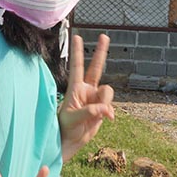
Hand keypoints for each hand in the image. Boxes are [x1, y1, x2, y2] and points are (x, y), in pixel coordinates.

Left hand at [59, 34, 113, 161]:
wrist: (71, 140)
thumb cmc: (65, 128)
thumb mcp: (73, 118)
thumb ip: (90, 111)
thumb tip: (106, 110)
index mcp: (75, 88)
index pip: (77, 67)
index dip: (77, 52)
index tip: (77, 37)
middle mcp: (86, 90)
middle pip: (96, 68)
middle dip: (101, 52)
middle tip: (104, 36)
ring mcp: (95, 98)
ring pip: (108, 91)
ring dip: (106, 102)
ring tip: (101, 114)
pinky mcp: (102, 108)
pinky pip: (111, 105)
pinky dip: (110, 112)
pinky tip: (108, 119)